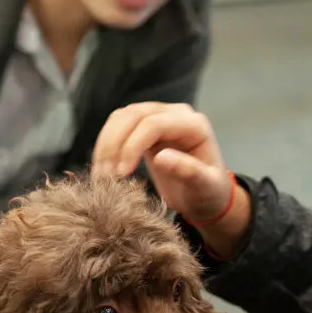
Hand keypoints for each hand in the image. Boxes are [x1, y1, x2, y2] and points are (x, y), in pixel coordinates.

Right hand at [92, 102, 231, 222]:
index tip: (122, 173)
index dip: (133, 145)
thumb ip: (188, 171)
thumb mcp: (204, 187)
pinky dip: (107, 145)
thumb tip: (161, 157)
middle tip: (105, 174)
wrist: (204, 197)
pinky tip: (104, 167)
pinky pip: (119, 128)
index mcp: (194, 125)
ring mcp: (159, 118)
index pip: (154, 124)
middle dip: (115, 143)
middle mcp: (176, 114)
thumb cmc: (209, 193)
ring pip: (121, 118)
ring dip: (106, 143)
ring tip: (102, 173)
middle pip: (134, 115)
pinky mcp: (144, 128)